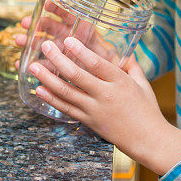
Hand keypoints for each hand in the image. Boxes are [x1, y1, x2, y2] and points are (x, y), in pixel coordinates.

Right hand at [14, 0, 118, 61]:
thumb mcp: (106, 49)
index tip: (47, 5)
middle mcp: (69, 37)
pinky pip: (42, 63)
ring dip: (29, 41)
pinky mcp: (57, 66)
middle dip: (37, 24)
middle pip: (51, 26)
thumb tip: (106, 26)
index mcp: (82, 29)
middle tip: (25, 23)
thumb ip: (103, 41)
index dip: (57, 8)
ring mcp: (61, 51)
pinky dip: (31, 62)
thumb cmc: (109, 62)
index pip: (69, 14)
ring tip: (18, 41)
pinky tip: (20, 62)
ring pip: (43, 43)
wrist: (109, 80)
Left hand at [29, 35, 180, 174]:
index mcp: (120, 82)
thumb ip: (132, 67)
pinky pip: (66, 109)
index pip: (97, 64)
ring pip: (66, 92)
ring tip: (33, 66)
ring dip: (47, 78)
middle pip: (76, 76)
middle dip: (58, 59)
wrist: (148, 140)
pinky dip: (51, 99)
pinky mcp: (88, 121)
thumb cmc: (148, 110)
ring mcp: (94, 110)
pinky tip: (39, 89)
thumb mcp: (143, 84)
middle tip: (45, 46)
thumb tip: (127, 54)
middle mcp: (105, 95)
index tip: (68, 40)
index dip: (81, 51)